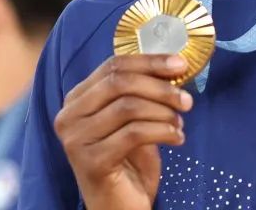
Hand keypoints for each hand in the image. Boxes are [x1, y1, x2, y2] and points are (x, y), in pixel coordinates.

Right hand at [54, 55, 193, 209]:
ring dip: (163, 112)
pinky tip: (177, 138)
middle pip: (119, 83)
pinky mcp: (91, 161)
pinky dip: (162, 131)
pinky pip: (134, 133)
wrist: (120, 207)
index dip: (149, 61)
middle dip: (160, 87)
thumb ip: (141, 92)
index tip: (180, 64)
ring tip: (180, 123)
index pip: (113, 66)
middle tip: (186, 100)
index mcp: (76, 99)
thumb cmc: (129, 162)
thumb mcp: (133, 120)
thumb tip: (172, 64)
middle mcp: (69, 117)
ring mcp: (76, 140)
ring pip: (129, 107)